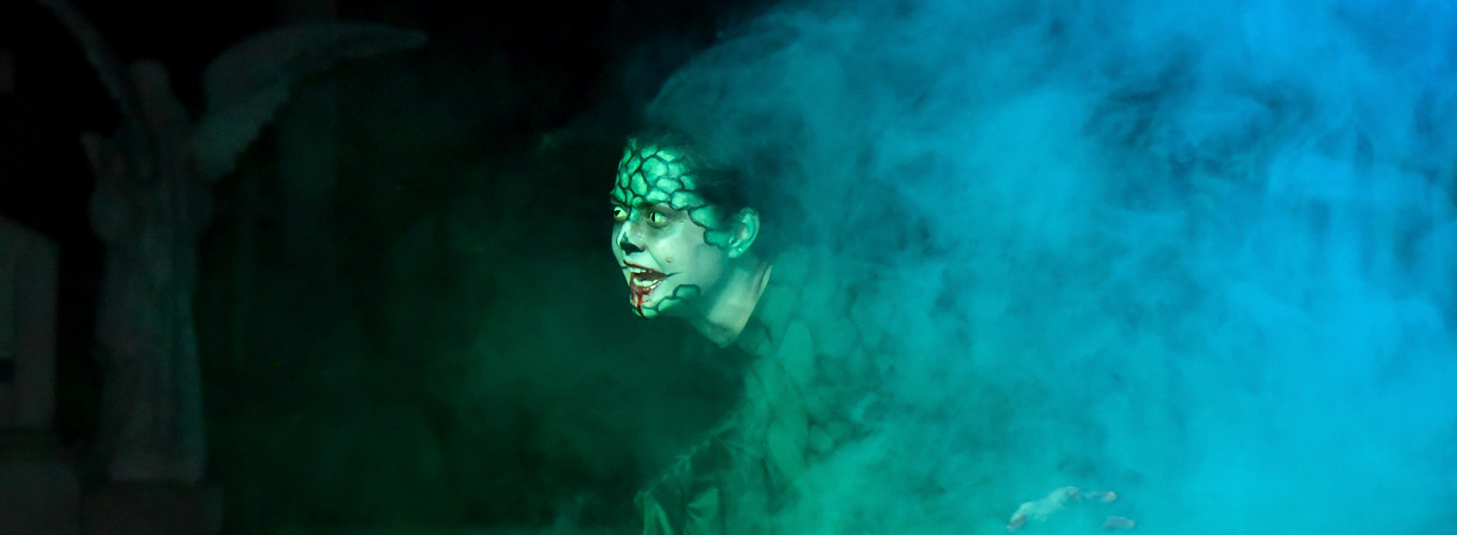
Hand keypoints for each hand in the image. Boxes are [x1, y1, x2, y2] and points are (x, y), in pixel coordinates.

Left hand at [1005, 486, 1134, 531]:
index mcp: (1062, 499)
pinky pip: (1106, 529)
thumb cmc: (1038, 514)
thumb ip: (1020, 519)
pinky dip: (1116, 530)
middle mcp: (1079, 506)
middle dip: (1100, 499)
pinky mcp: (1093, 528)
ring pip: (1105, 519)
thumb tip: (1010, 527)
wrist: (1050, 518)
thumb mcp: (1027, 513)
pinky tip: (1132, 529)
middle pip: (1092, 502)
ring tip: (1133, 523)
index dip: (1071, 495)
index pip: (1067, 495)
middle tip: (1113, 496)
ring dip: (1118, 521)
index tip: (1075, 494)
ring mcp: (1089, 518)